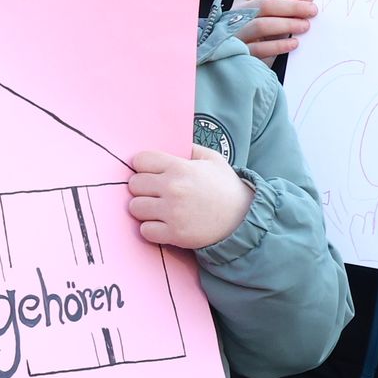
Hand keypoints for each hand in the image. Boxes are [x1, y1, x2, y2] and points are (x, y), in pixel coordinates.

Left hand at [125, 145, 251, 251]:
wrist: (243, 219)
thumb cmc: (226, 187)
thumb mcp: (213, 159)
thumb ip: (190, 149)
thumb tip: (170, 144)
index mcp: (180, 168)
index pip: (140, 160)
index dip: (143, 166)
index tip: (150, 173)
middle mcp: (173, 188)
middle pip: (134, 184)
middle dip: (142, 188)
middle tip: (155, 193)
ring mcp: (172, 212)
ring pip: (135, 207)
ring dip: (144, 209)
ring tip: (158, 209)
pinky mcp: (174, 234)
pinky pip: (145, 230)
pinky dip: (151, 229)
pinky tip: (163, 225)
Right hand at [232, 0, 316, 64]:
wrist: (244, 63)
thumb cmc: (263, 35)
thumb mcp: (271, 16)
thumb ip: (284, 8)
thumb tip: (308, 4)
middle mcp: (237, 12)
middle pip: (266, 3)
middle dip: (293, 6)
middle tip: (312, 11)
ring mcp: (236, 32)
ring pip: (261, 25)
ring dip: (287, 24)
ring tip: (305, 26)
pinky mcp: (239, 53)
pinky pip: (260, 48)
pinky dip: (279, 45)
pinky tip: (294, 44)